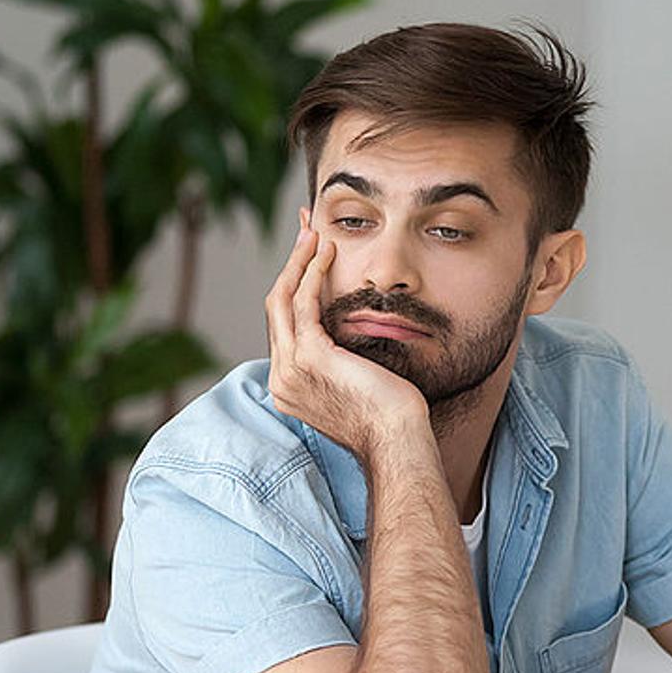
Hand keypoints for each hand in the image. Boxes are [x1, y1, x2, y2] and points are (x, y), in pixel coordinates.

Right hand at [266, 207, 429, 460]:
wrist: (397, 440)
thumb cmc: (388, 417)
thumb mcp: (352, 386)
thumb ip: (336, 364)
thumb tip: (345, 340)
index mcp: (288, 387)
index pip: (281, 327)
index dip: (291, 288)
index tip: (305, 259)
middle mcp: (280, 379)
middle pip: (274, 307)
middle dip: (289, 265)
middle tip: (304, 232)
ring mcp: (290, 369)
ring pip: (282, 299)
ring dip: (298, 261)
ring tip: (313, 232)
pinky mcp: (310, 356)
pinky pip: (304, 302)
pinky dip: (313, 272)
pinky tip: (327, 252)